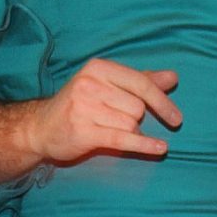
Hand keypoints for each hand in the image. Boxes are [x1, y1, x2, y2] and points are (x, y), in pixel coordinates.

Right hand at [20, 58, 181, 163]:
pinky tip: (159, 148)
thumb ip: (141, 80)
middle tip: (115, 120)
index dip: (162, 102)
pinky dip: (144, 145)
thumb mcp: (108, 85)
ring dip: (128, 132)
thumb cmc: (80, 104)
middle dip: (135, 119)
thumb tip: (173, 78)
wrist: (41, 128)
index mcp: (99, 68)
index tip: (176, 118)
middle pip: (137, 107)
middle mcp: (90, 84)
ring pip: (130, 124)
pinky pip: (123, 139)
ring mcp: (84, 108)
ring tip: (107, 129)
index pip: (141, 83)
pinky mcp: (82, 131)